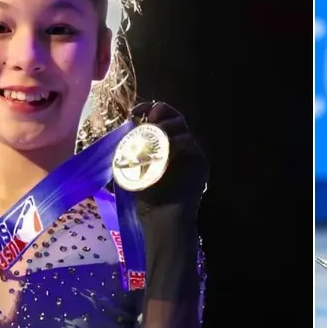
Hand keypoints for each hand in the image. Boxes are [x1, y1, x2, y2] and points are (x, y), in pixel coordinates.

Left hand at [129, 101, 208, 217]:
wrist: (161, 218)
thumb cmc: (145, 195)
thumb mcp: (129, 168)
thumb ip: (128, 148)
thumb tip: (128, 125)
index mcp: (159, 142)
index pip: (157, 117)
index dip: (147, 109)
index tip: (136, 111)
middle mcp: (174, 143)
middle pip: (171, 116)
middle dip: (160, 112)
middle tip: (150, 118)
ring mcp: (188, 151)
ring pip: (181, 125)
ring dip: (167, 126)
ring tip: (156, 135)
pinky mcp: (198, 159)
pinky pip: (189, 142)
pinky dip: (177, 141)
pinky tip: (167, 149)